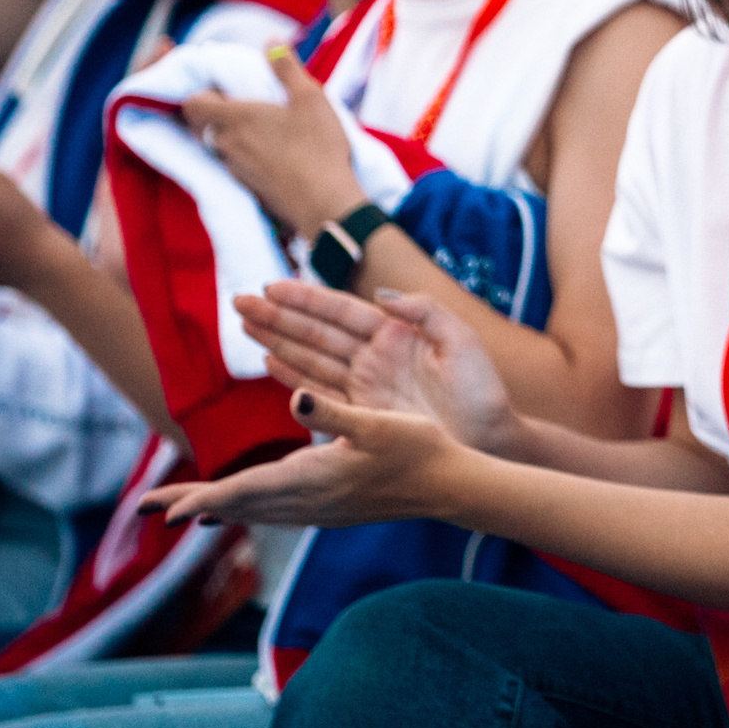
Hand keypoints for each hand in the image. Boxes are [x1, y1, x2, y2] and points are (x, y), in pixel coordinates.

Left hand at [141, 390, 459, 527]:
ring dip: (217, 509)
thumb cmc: (421, 449)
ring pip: (256, 512)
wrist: (452, 486)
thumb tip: (298, 396)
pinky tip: (244, 507)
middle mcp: (312, 501)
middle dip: (192, 505)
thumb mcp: (380, 422)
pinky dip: (248, 509)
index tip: (161, 510)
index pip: (245, 492)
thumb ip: (335, 411)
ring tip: (181, 509)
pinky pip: (276, 512)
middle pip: (239, 507)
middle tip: (146, 509)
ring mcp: (322, 509)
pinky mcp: (332, 508)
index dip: (200, 499)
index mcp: (316, 479)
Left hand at [179, 49, 366, 236]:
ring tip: (262, 131)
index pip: (192, 104)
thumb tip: (271, 42)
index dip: (201, 94)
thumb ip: (286, 68)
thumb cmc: (317, 146)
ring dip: (232, 137)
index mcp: (235, 117)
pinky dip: (245, 158)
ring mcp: (235, 169)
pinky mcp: (247, 189)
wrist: (324, 203)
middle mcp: (226, 143)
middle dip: (217, 115)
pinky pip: (235, 167)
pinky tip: (273, 156)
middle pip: (202, 126)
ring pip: (219, 147)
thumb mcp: (310, 98)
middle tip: (245, 107)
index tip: (223, 89)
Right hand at [239, 282, 519, 455]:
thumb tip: (381, 294)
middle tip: (239, 301)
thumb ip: (425, 311)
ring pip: (310, 357)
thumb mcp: (461, 342)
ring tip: (244, 323)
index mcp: (397, 333)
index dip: (306, 300)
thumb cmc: (482, 392)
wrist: (489, 440)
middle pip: (317, 331)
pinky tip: (267, 361)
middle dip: (278, 316)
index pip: (341, 311)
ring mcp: (366, 384)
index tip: (272, 287)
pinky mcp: (362, 412)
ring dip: (277, 340)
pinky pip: (318, 390)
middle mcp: (375, 356)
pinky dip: (292, 376)